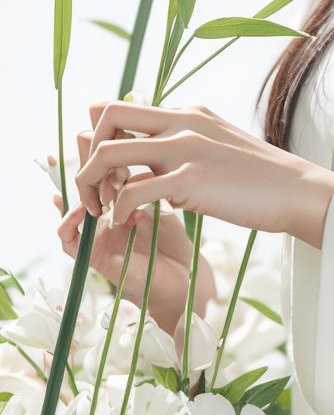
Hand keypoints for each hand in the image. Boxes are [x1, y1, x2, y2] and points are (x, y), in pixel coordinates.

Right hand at [54, 129, 217, 335]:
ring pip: (72, 203)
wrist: (184, 278)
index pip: (100, 165)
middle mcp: (103, 212)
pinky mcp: (92, 256)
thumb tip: (128, 153)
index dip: (103, 147)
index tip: (119, 136)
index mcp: (120, 196)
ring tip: (104, 182)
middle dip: (92, 162)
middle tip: (105, 154)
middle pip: (84, 178)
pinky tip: (84, 208)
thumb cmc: (176, 242)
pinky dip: (68, 221)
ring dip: (85, 188)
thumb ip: (142, 181)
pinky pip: (67, 239)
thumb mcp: (160, 203)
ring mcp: (95, 232)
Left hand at [74, 99, 300, 234]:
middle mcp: (179, 122)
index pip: (120, 107)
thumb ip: (189, 143)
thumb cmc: (262, 178)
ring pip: (109, 153)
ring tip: (100, 210)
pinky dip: (117, 210)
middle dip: (86, 155)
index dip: (100, 135)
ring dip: (92, 184)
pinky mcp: (190, 180)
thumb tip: (161, 157)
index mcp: (186, 113)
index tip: (106, 169)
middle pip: (105, 118)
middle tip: (92, 189)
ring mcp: (184, 149)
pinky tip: (123, 223)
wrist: (298, 190)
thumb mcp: (220, 145)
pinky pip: (132, 192)